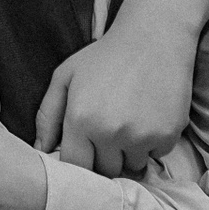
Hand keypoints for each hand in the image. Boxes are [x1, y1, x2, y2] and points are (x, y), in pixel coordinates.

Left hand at [33, 0, 208, 174]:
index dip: (78, 162)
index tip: (83, 151)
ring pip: (131, 167)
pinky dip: (151, 144)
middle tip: (107, 132)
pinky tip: (147, 117)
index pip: (75, 166)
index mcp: (81, 120)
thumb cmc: (103, 56)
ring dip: (128, 153)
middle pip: (104, 171)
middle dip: (103, 158)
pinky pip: (155, 155)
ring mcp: (141, 136)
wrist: (153, 38)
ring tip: (128, 123)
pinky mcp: (168, 136)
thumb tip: (40, 150)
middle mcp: (110, 133)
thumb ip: (47, 115)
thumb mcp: (65, 77)